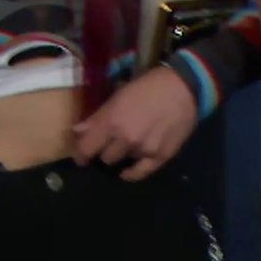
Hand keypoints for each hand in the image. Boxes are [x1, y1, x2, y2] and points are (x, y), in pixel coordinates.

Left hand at [71, 65, 199, 180]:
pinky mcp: (160, 157)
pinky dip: (131, 173)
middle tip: (108, 146)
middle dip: (104, 151)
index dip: (81, 154)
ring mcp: (143, 150)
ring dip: (120, 156)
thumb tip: (77, 131)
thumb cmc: (148, 86)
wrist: (183, 88)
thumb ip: (97, 117)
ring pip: (121, 164)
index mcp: (112, 121)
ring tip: (125, 147)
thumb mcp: (118, 96)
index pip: (87, 148)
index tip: (81, 157)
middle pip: (104, 158)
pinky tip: (126, 171)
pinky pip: (139, 174)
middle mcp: (125, 139)